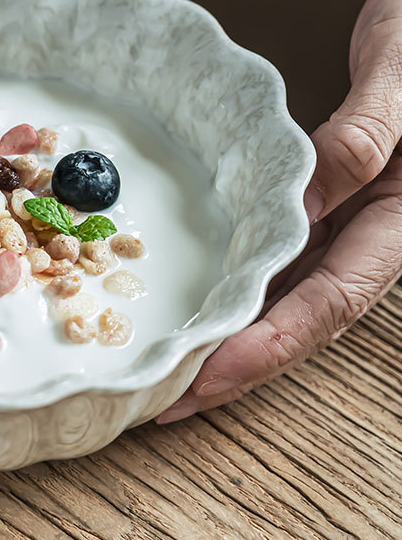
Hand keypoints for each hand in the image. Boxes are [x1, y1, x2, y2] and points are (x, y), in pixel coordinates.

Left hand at [157, 0, 401, 423]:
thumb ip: (363, 141)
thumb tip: (307, 202)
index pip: (330, 301)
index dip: (269, 348)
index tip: (206, 379)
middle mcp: (372, 230)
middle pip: (300, 315)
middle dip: (237, 363)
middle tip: (167, 397)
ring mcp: (348, 217)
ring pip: (288, 292)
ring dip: (234, 333)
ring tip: (175, 363)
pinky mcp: (325, 198)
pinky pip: (279, 252)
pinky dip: (242, 282)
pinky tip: (207, 296)